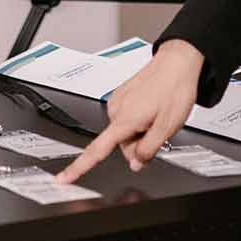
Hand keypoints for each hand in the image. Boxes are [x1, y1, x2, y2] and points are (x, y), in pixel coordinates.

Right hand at [55, 39, 203, 182]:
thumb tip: (136, 164)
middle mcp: (116, 110)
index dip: (79, 167)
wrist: (177, 62)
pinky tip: (153, 108)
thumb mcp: (168, 127)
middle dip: (139, 144)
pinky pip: (127, 118)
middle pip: (121, 144)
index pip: (96, 150)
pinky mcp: (121, 95)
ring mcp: (117, 101)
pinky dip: (139, 119)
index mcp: (124, 120)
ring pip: (125, 132)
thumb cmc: (174, 90)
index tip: (63, 178)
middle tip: (158, 129)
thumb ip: (148, 150)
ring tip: (157, 114)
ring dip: (140, 131)